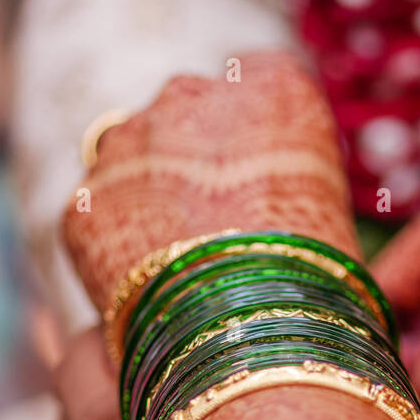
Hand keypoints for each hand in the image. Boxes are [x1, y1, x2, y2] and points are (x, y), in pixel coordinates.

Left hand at [62, 54, 359, 312]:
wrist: (249, 339)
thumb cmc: (316, 288)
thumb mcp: (333, 214)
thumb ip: (290, 175)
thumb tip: (262, 193)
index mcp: (274, 89)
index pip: (262, 81)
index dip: (257, 135)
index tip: (259, 175)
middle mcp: (194, 94)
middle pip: (190, 113)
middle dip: (197, 158)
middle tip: (217, 227)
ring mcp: (129, 142)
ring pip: (134, 157)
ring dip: (151, 195)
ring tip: (182, 264)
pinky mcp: (86, 201)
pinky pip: (102, 216)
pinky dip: (117, 245)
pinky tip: (152, 288)